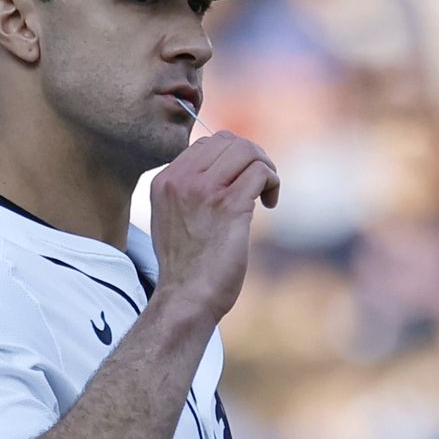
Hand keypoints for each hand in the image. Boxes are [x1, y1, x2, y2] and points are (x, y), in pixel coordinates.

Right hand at [148, 131, 279, 324]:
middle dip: (252, 157)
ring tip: (265, 193)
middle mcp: (181, 180)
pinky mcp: (229, 205)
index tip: (240, 180)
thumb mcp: (172, 219)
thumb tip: (222, 171)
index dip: (232, 155)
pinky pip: (260, 172)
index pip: (205, 142)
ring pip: (247, 151)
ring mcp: (204, 191)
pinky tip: (270, 203)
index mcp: (165, 181)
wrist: (187, 297)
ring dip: (265, 168)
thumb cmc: (187, 266)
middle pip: (229, 141)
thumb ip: (188, 192)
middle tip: (259, 184)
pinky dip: (272, 182)